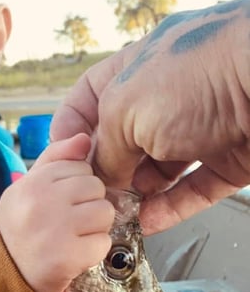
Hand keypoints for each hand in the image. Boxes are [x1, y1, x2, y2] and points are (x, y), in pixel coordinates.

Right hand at [0, 133, 113, 291]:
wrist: (4, 277)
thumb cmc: (20, 229)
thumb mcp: (28, 188)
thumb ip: (56, 159)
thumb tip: (84, 139)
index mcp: (32, 183)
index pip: (80, 166)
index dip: (77, 186)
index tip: (62, 203)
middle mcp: (42, 203)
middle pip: (96, 187)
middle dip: (89, 205)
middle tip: (70, 223)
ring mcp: (56, 230)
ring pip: (105, 213)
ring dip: (96, 228)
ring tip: (74, 237)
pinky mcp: (68, 257)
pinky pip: (104, 243)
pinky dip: (94, 252)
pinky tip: (75, 254)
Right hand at [51, 0, 249, 233]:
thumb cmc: (205, 73)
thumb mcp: (127, 109)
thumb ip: (106, 147)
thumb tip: (103, 179)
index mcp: (137, 66)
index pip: (90, 96)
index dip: (71, 129)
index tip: (61, 162)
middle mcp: (168, 94)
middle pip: (124, 140)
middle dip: (105, 172)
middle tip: (90, 200)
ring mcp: (201, 126)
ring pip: (158, 170)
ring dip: (135, 197)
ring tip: (117, 219)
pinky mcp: (230, 156)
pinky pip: (192, 189)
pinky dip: (169, 209)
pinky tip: (147, 225)